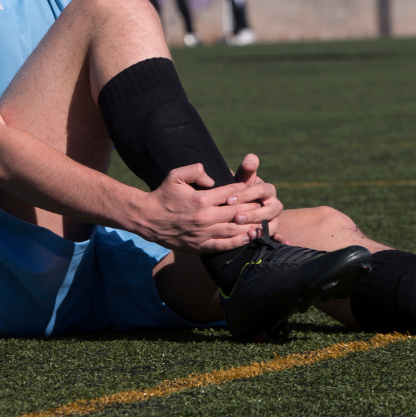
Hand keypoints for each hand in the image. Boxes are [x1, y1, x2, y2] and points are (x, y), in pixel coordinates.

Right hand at [137, 163, 259, 252]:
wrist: (147, 219)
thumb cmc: (163, 195)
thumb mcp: (175, 175)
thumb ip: (195, 170)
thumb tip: (212, 178)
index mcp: (201, 199)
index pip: (231, 194)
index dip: (246, 191)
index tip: (257, 188)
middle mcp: (204, 217)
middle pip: (237, 212)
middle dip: (254, 209)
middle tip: (267, 206)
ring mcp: (202, 233)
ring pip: (233, 230)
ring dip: (251, 227)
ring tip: (265, 223)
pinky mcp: (199, 246)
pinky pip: (223, 245)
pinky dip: (238, 242)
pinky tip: (249, 238)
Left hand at [233, 154, 284, 241]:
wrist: (241, 204)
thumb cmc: (240, 190)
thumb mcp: (242, 178)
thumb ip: (246, 169)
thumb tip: (250, 162)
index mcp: (268, 189)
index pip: (261, 190)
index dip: (246, 194)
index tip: (229, 199)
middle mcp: (274, 204)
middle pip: (269, 209)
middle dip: (253, 213)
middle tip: (236, 217)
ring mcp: (274, 218)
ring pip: (273, 224)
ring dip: (261, 228)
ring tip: (248, 232)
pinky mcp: (271, 231)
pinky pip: (277, 236)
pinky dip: (281, 239)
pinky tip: (283, 244)